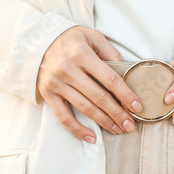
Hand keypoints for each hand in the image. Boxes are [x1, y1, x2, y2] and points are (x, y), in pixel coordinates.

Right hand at [37, 26, 142, 143]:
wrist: (36, 40)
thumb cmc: (69, 39)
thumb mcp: (91, 36)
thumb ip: (109, 51)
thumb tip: (126, 71)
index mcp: (82, 54)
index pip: (109, 78)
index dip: (125, 94)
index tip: (137, 107)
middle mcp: (68, 69)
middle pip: (99, 97)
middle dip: (117, 113)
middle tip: (130, 125)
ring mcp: (56, 83)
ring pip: (85, 108)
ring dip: (104, 122)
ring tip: (118, 130)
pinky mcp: (48, 94)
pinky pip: (63, 117)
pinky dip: (78, 130)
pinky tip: (92, 137)